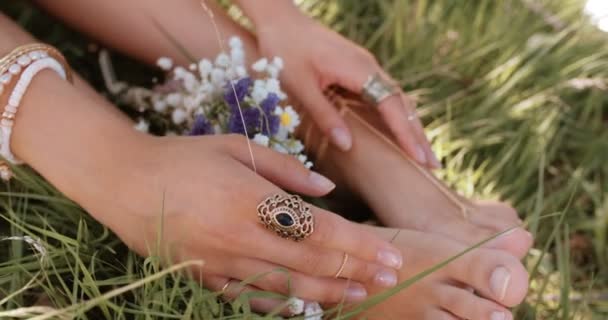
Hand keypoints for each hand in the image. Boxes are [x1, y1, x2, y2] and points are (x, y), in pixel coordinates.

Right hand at [80, 134, 403, 304]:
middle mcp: (238, 238)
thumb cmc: (183, 158)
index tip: (390, 253)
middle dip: (355, 271)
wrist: (124, 182)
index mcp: (249, 200)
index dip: (359, 245)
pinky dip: (284, 306)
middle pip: (311, 263)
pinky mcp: (204, 278)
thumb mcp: (235, 148)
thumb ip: (286, 170)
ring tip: (360, 294)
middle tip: (389, 277)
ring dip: (328, 293)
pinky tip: (308, 308)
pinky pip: (251, 299)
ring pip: (287, 287)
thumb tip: (327, 191)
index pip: (320, 230)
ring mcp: (221, 264)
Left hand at [255, 13, 439, 167]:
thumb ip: (324, 115)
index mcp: (359, 69)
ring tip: (422, 155)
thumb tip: (348, 145)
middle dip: (418, 135)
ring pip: (396, 99)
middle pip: (402, 104)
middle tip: (433, 166)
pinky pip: (384, 94)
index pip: (391, 106)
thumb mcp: (299, 87)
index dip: (406, 134)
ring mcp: (366, 66)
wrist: (280, 19)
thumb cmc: (285, 51)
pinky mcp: (358, 68)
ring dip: (410, 126)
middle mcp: (369, 67)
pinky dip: (396, 115)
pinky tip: (399, 131)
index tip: (420, 158)